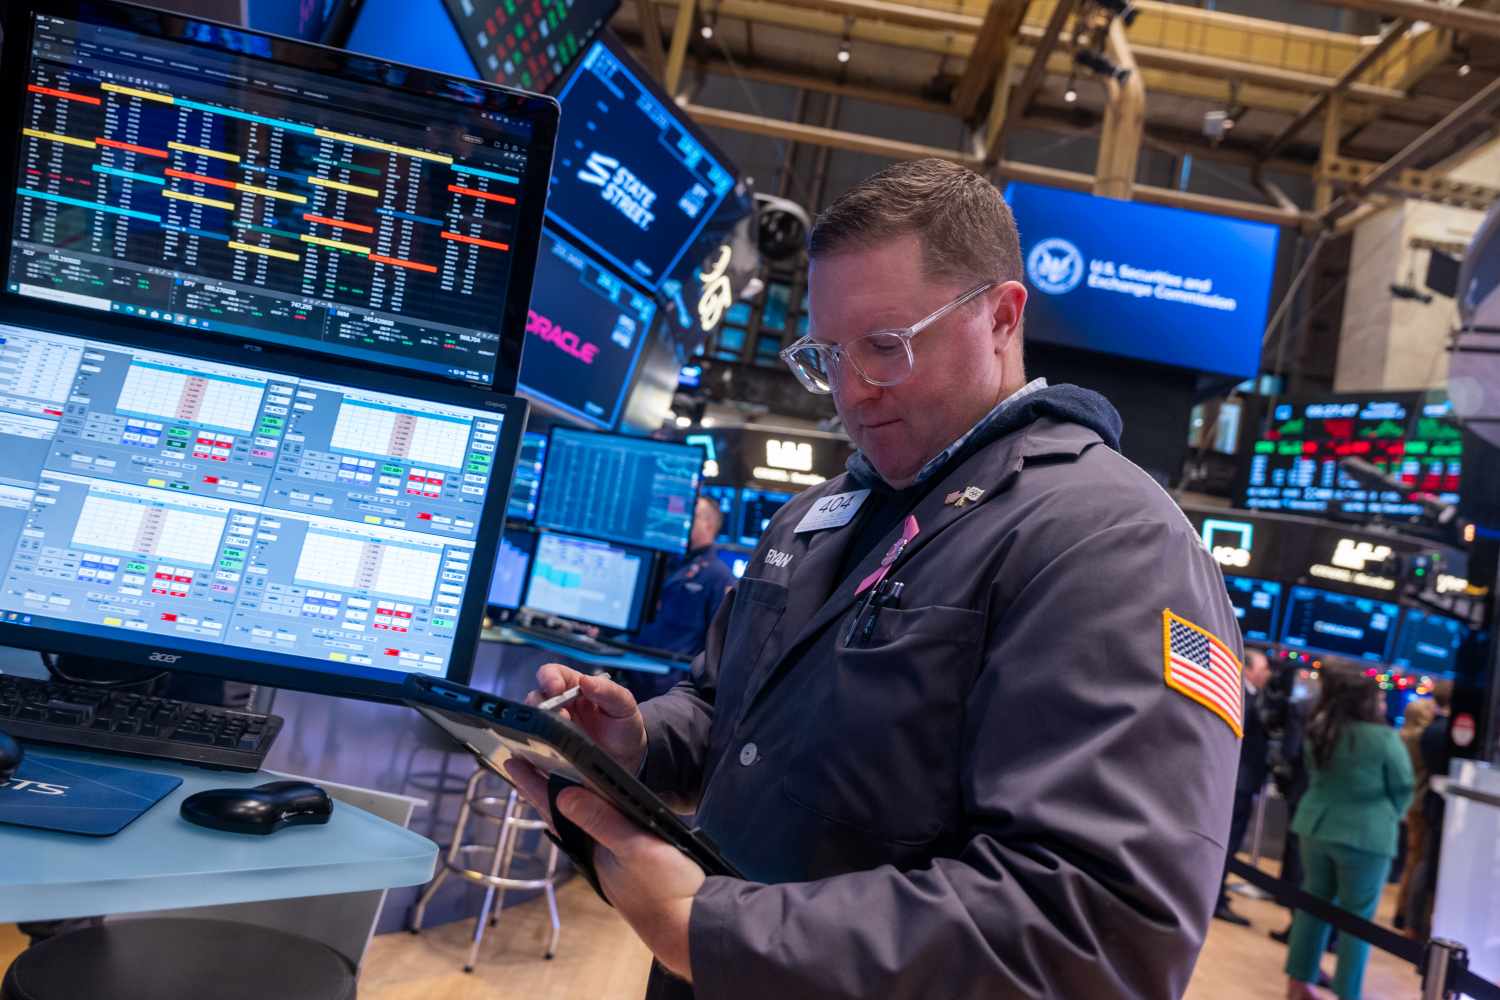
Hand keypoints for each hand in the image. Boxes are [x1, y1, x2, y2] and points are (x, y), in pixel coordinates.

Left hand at [505, 760, 701, 981]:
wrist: (691, 929)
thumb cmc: (667, 891)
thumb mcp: (636, 847)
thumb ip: (602, 821)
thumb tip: (564, 796)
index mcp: (592, 847)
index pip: (554, 809)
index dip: (533, 784)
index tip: (512, 761)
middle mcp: (595, 854)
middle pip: (561, 815)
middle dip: (542, 790)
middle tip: (524, 764)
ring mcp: (609, 862)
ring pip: (579, 824)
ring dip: (563, 801)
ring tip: (550, 780)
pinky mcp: (626, 865)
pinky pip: (597, 832)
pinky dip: (588, 813)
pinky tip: (594, 809)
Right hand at [525, 663, 646, 772]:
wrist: (628, 759)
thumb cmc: (623, 726)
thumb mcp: (624, 705)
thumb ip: (608, 691)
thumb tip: (586, 680)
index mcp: (573, 687)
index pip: (552, 673)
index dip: (549, 678)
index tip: (555, 688)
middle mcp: (558, 705)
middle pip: (536, 698)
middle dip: (544, 707)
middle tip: (562, 718)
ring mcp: (551, 728)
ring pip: (529, 722)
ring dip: (538, 728)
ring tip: (557, 738)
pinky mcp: (546, 750)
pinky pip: (530, 748)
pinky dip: (532, 750)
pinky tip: (546, 754)